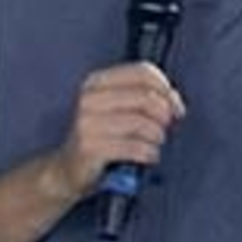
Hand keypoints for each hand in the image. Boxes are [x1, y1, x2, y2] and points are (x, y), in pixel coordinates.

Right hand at [51, 62, 184, 205]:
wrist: (68, 169)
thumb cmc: (101, 138)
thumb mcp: (118, 109)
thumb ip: (146, 97)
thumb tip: (174, 101)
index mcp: (96, 82)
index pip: (142, 72)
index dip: (165, 89)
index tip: (174, 107)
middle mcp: (89, 99)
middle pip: (146, 97)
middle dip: (164, 116)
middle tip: (164, 128)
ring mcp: (87, 123)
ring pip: (143, 123)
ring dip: (157, 137)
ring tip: (153, 144)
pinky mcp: (90, 148)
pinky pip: (136, 147)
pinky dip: (150, 153)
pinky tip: (147, 156)